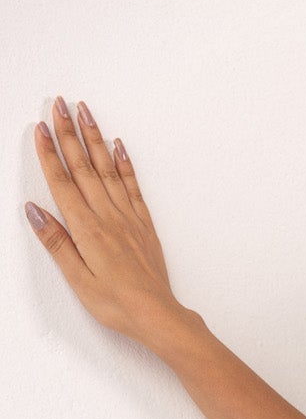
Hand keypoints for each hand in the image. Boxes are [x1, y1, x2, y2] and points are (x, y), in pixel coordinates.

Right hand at [26, 97, 185, 347]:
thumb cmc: (117, 304)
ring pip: (107, 168)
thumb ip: (56, 243)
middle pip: (83, 166)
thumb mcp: (78, 280)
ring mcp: (128, 217)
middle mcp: (107, 216)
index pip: (62, 182)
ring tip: (85, 111)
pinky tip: (118, 145)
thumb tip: (34, 212)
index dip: (49, 153)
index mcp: (86, 229)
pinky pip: (132, 185)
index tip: (40, 127)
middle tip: (59, 103)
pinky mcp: (144, 223)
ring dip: (94, 137)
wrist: (157, 315)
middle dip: (69, 132)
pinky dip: (124, 162)